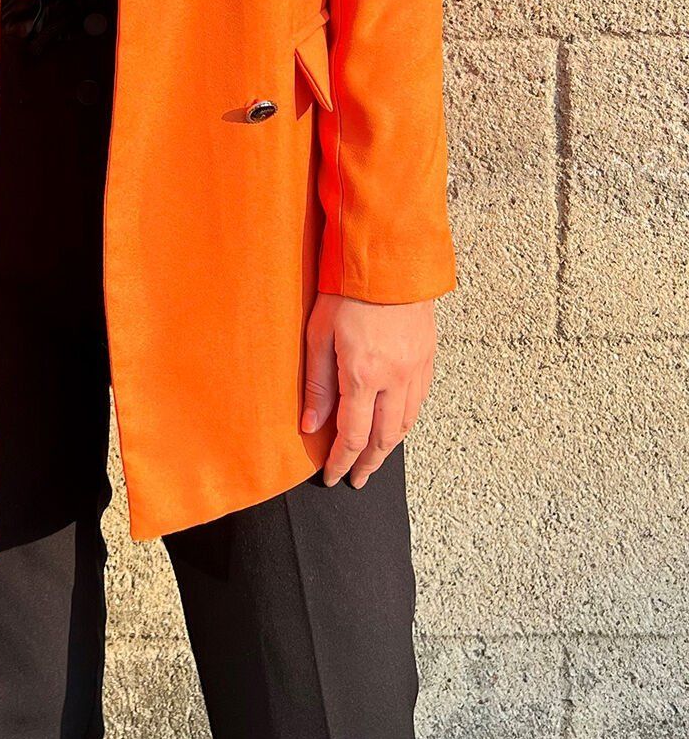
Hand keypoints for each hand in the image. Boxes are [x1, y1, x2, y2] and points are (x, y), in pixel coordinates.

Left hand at [301, 294, 435, 489]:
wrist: (389, 259)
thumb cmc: (347, 290)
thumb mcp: (319, 335)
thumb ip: (317, 384)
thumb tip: (312, 426)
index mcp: (363, 375)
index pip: (352, 436)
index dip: (340, 462)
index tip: (331, 476)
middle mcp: (394, 378)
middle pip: (383, 438)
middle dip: (367, 464)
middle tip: (356, 479)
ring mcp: (415, 369)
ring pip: (405, 424)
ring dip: (388, 447)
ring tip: (373, 460)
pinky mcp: (427, 357)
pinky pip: (419, 401)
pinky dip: (405, 421)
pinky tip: (395, 426)